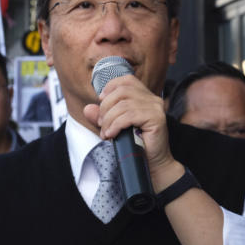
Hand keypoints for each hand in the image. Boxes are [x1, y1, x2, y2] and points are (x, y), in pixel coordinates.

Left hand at [84, 74, 182, 189]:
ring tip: (106, 133)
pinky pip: (129, 115)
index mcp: (144, 97)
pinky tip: (112, 135)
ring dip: (109, 120)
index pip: (126, 80)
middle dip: (106, 107)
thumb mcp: (114, 128)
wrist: (152, 164)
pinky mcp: (157, 118)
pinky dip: (116, 125)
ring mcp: (156, 108)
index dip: (110, 87)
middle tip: (101, 124)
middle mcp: (152, 99)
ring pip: (123, 104)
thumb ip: (102, 117)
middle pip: (122, 91)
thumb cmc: (136, 145)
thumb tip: (88, 108)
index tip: (100, 102)